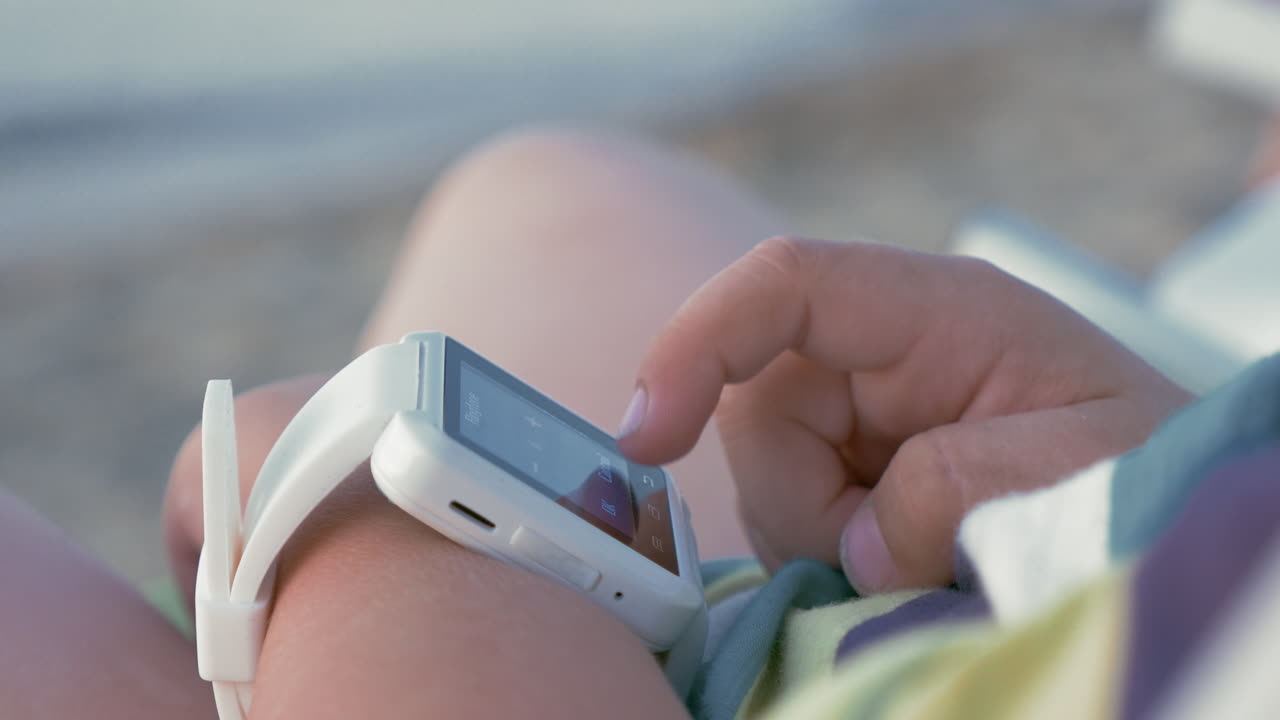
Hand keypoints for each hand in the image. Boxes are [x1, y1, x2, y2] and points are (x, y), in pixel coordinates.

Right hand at [617, 237, 1189, 592]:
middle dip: (803, 501)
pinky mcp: (858, 473)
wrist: (1165, 511)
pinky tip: (898, 567)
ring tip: (926, 564)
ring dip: (820, 540)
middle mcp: (885, 354)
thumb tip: (864, 544)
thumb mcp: (1080, 470)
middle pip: (756, 404)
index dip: (697, 343)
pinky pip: (791, 515)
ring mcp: (866, 417)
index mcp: (938, 313)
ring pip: (765, 473)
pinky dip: (826, 558)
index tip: (648, 436)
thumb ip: (957, 484)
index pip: (786, 285)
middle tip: (895, 560)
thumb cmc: (1149, 471)